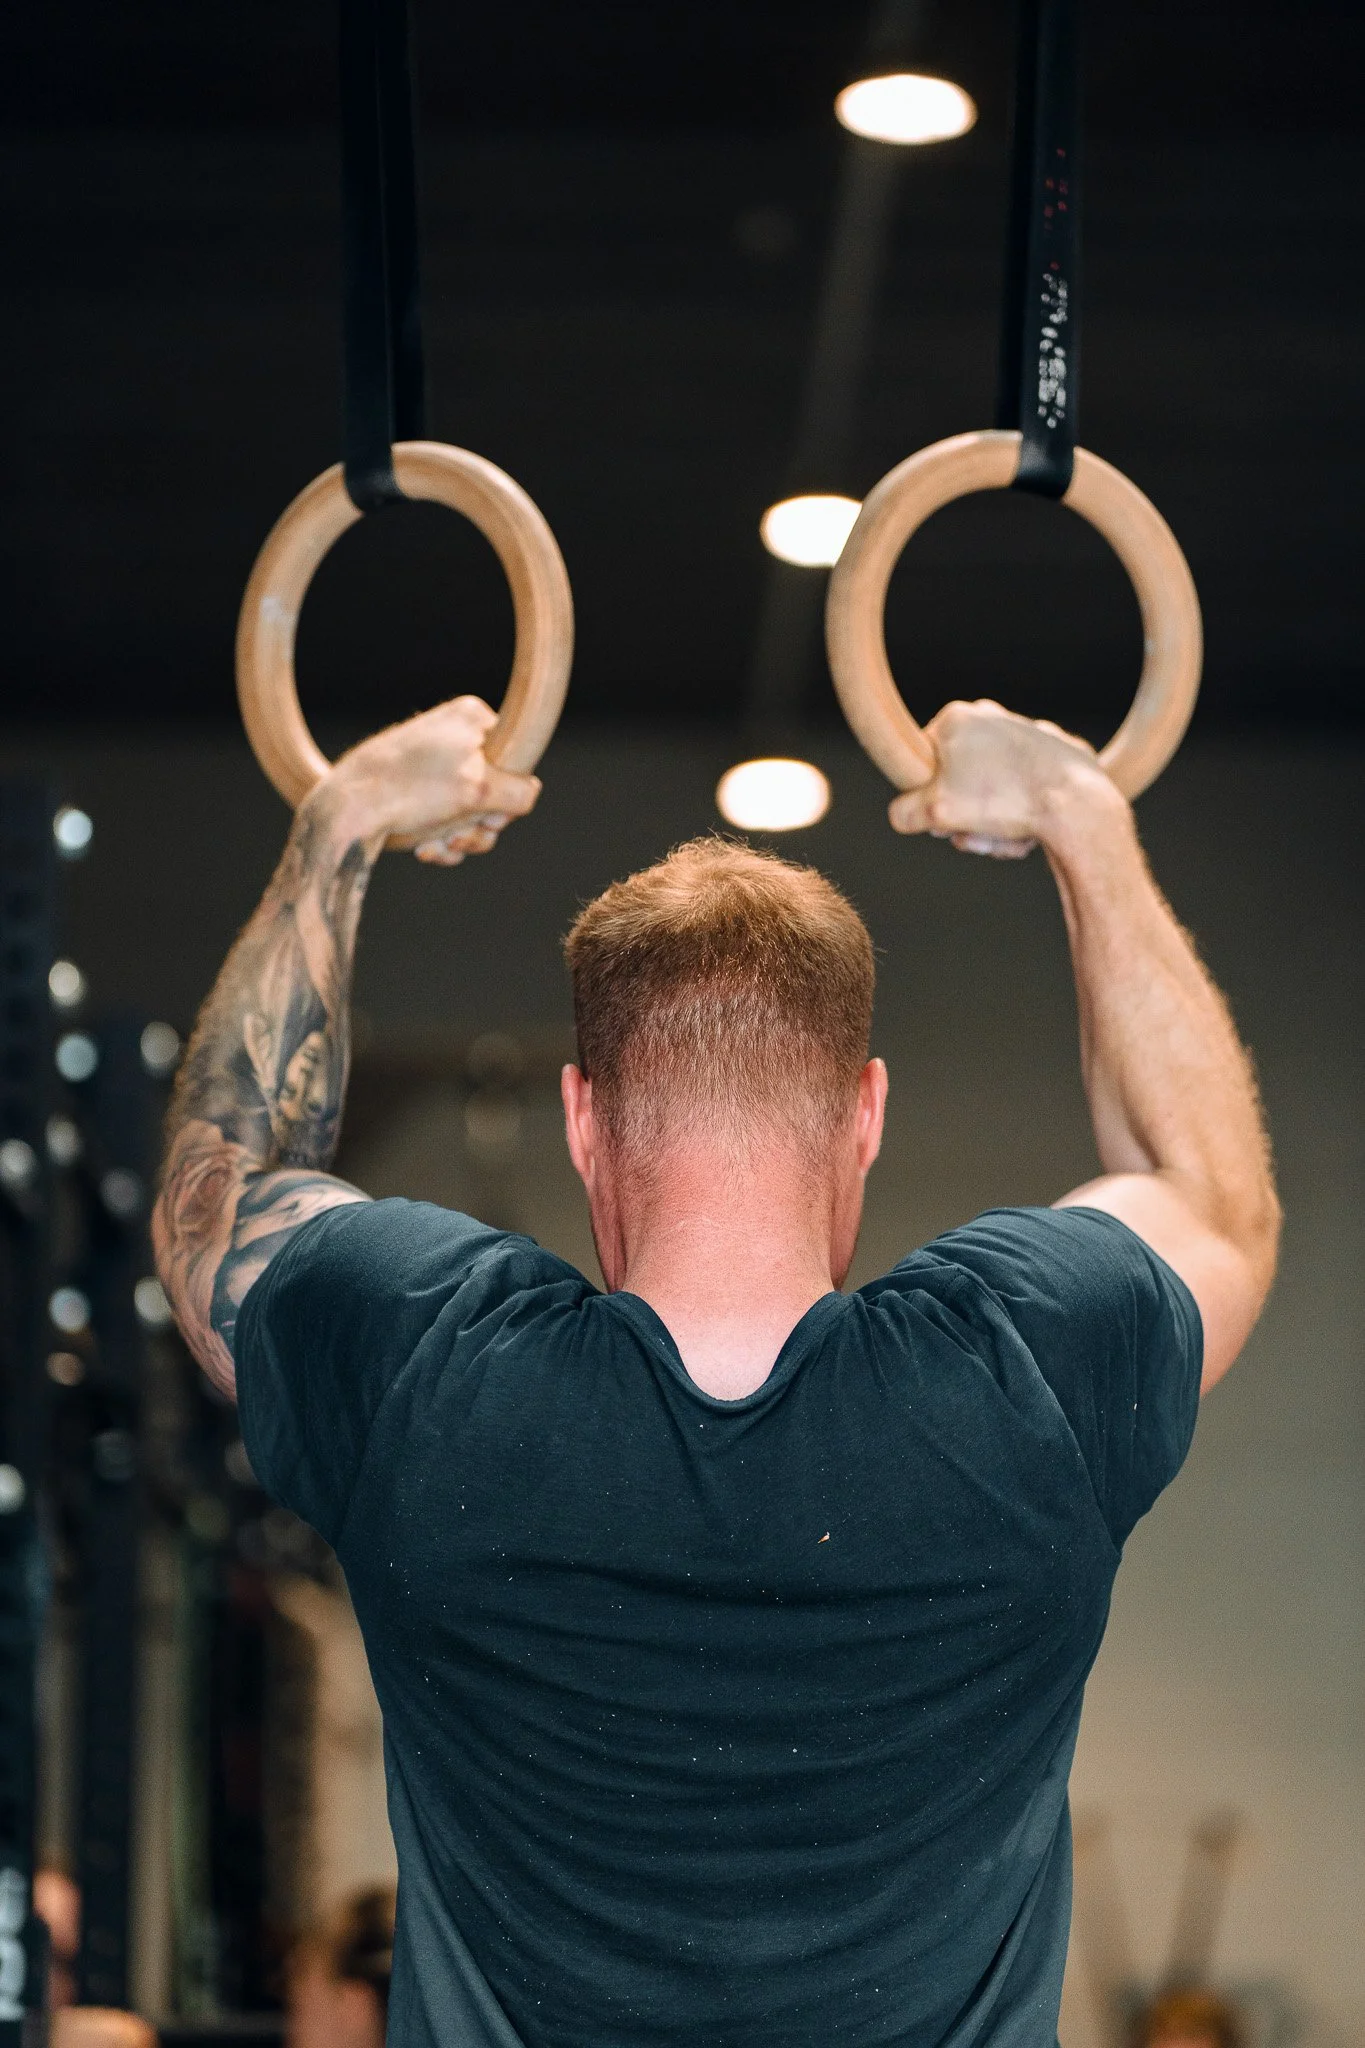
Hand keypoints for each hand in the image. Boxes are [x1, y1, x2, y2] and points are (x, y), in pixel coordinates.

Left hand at [325, 698, 541, 862]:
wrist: (345, 810)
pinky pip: (448, 822)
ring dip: (461, 838)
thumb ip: (519, 792)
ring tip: (439, 844)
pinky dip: (442, 841)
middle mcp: (455, 738)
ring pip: (473, 814)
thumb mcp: (477, 790)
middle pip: (497, 793)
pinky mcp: (418, 793)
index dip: (507, 796)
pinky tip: (425, 848)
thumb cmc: (408, 789)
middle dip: (480, 824)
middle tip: (460, 833)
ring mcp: (435, 767)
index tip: (488, 812)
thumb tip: (530, 794)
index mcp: (472, 719)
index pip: (518, 760)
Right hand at [887, 699, 1111, 857]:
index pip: (924, 760)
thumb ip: (904, 812)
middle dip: (967, 815)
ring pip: (996, 788)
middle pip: (962, 778)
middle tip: (977, 834)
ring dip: (996, 822)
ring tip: (1009, 838)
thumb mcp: (935, 813)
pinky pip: (1029, 787)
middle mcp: (993, 717)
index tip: (944, 817)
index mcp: (958, 719)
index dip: (930, 796)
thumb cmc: (1004, 801)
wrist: (1076, 806)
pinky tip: (1035, 827)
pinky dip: (1027, 811)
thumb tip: (902, 814)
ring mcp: (1030, 732)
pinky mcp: (1060, 752)